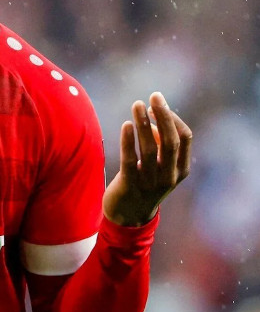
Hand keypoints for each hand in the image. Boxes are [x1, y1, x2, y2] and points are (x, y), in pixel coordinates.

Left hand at [102, 92, 191, 225]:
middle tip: (153, 96)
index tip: (159, 103)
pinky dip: (128, 141)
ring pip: (149, 148)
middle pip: (170, 141)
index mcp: (180, 170)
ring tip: (136, 105)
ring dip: (143, 123)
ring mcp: (150, 182)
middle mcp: (169, 176)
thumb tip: (152, 121)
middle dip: (163, 116)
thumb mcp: (159, 167)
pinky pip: (130, 159)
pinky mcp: (130, 185)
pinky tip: (126, 125)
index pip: (185, 138)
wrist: (128, 216)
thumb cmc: (143, 183)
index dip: (173, 118)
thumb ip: (160, 147)